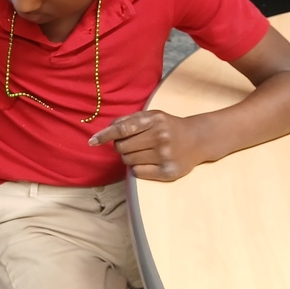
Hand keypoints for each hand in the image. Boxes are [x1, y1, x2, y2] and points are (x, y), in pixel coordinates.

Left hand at [88, 110, 203, 181]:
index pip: (122, 129)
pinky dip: (137, 167)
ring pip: (128, 160)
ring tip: (143, 151)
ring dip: (129, 157)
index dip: (105, 135)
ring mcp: (165, 155)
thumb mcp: (151, 116)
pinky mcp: (168, 171)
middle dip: (121, 146)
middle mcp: (160, 137)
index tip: (92, 141)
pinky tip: (149, 161)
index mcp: (154, 120)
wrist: (198, 139)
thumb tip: (106, 129)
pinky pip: (138, 172)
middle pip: (122, 147)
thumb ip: (129, 120)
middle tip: (134, 143)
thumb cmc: (168, 126)